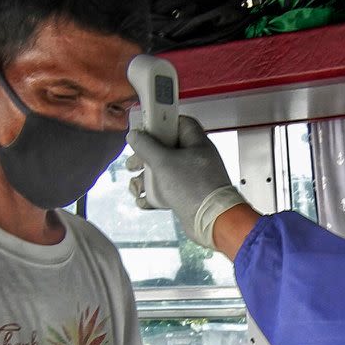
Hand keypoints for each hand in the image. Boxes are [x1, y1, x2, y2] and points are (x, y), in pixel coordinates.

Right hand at [127, 116, 251, 248]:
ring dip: (146, 179)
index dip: (162, 123)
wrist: (212, 221)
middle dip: (146, 156)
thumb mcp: (163, 162)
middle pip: (166, 149)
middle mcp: (195, 159)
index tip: (145, 129)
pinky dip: (153, 195)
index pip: (180, 123)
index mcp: (196, 143)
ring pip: (164, 171)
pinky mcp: (187, 196)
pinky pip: (167, 190)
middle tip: (132, 163)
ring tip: (135, 187)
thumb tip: (134, 135)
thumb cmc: (193, 188)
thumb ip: (146, 146)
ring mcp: (192, 178)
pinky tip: (143, 201)